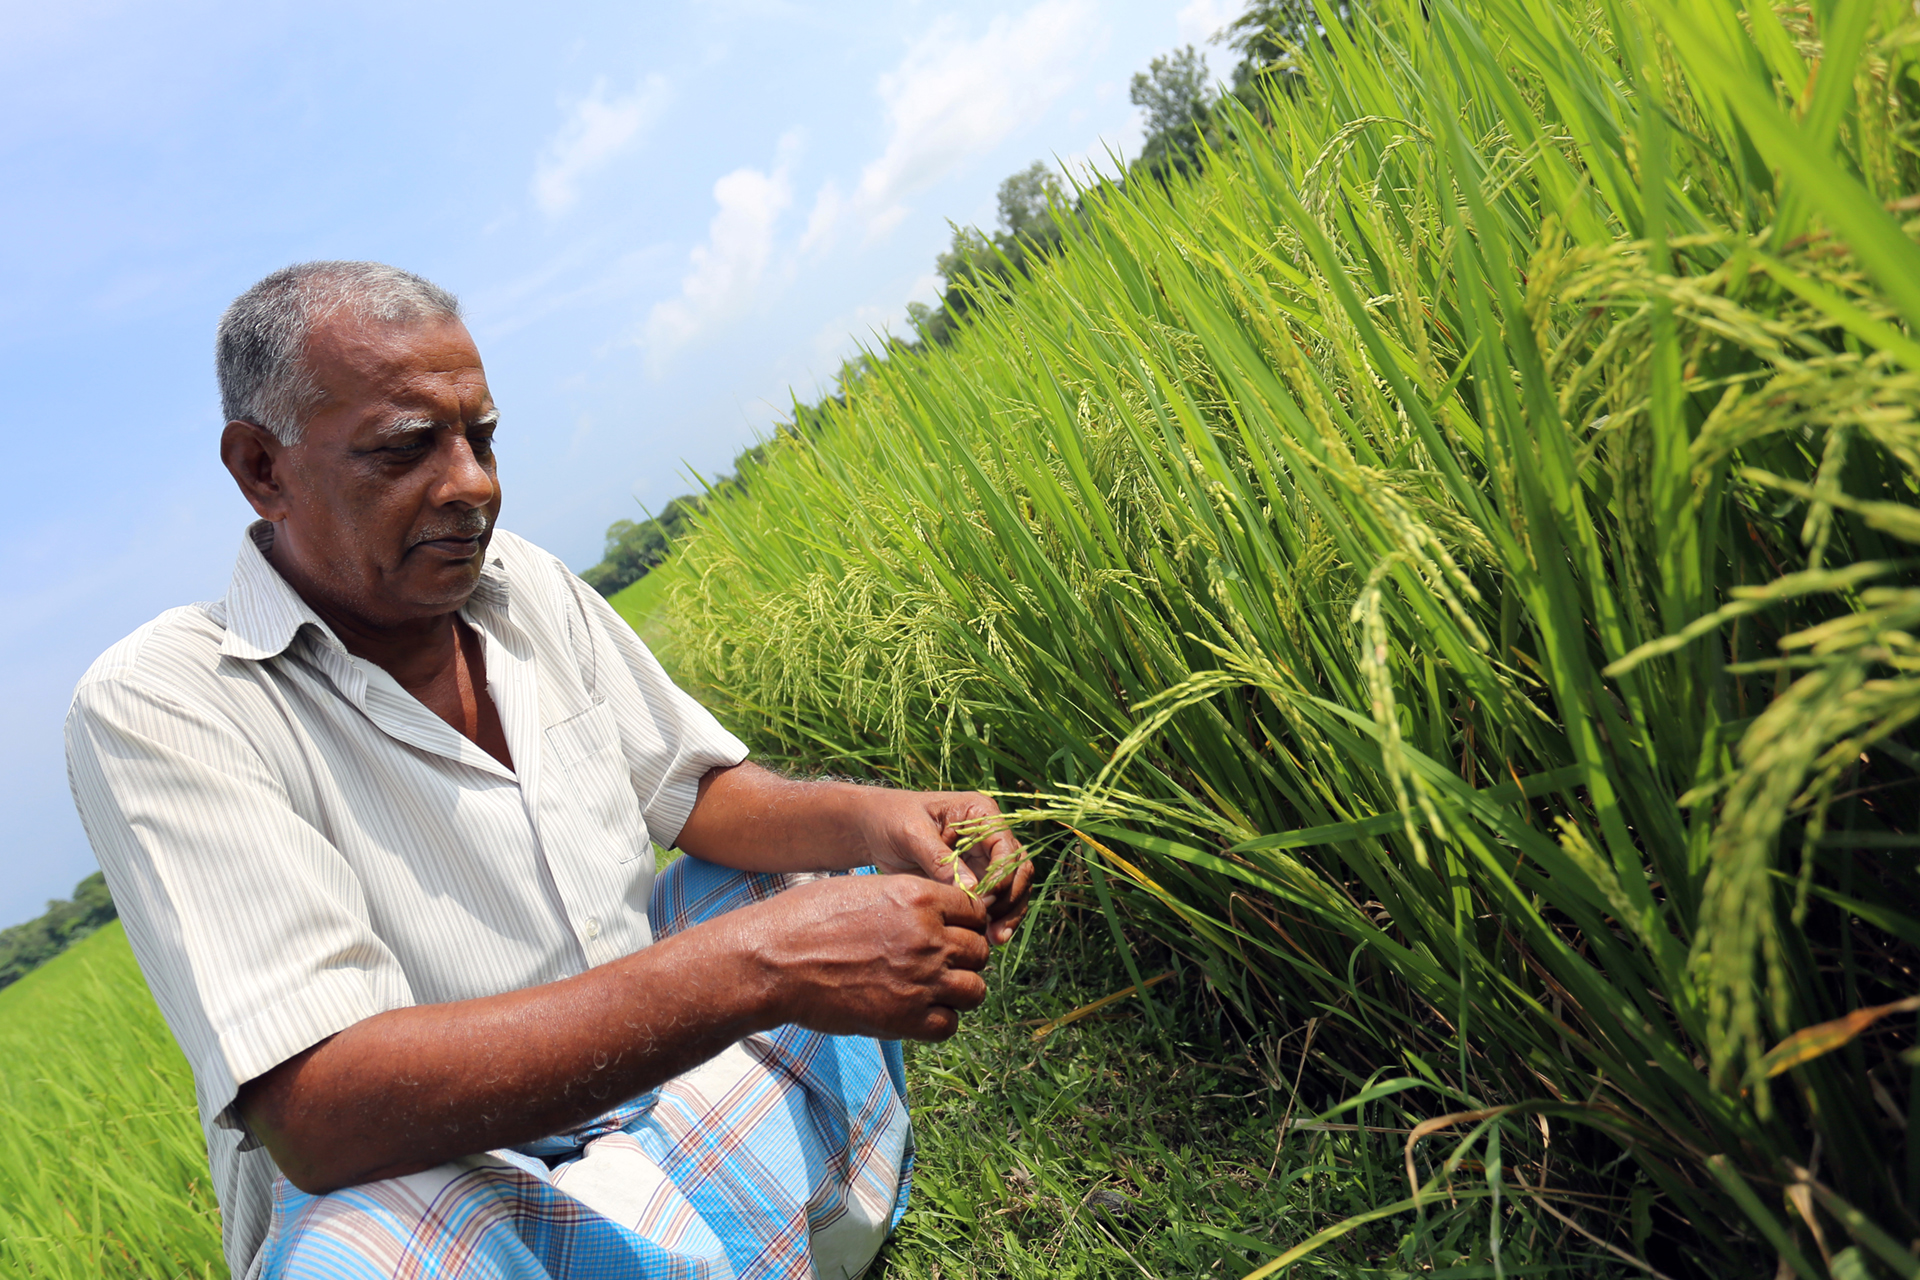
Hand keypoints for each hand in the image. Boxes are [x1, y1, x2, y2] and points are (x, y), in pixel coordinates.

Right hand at [740, 875, 991, 1039]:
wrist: (774, 961)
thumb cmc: (809, 919)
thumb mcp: (866, 890)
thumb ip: (909, 901)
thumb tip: (934, 915)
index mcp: (919, 897)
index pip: (975, 911)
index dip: (965, 923)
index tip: (950, 933)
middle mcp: (929, 937)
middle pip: (979, 951)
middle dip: (964, 958)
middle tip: (939, 964)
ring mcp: (921, 980)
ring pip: (975, 991)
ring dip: (958, 991)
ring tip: (932, 991)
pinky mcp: (906, 1019)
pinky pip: (949, 1025)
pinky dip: (939, 1021)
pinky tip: (917, 1012)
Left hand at [856, 788, 1034, 946]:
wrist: (874, 828)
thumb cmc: (892, 818)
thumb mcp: (912, 833)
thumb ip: (940, 859)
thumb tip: (973, 891)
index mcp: (982, 814)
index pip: (1008, 848)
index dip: (1003, 877)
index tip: (985, 901)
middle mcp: (990, 836)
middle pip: (1019, 870)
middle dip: (1011, 901)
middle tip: (994, 929)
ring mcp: (984, 858)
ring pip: (1012, 889)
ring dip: (1008, 914)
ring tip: (994, 940)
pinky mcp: (974, 879)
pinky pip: (994, 900)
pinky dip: (994, 919)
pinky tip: (985, 938)